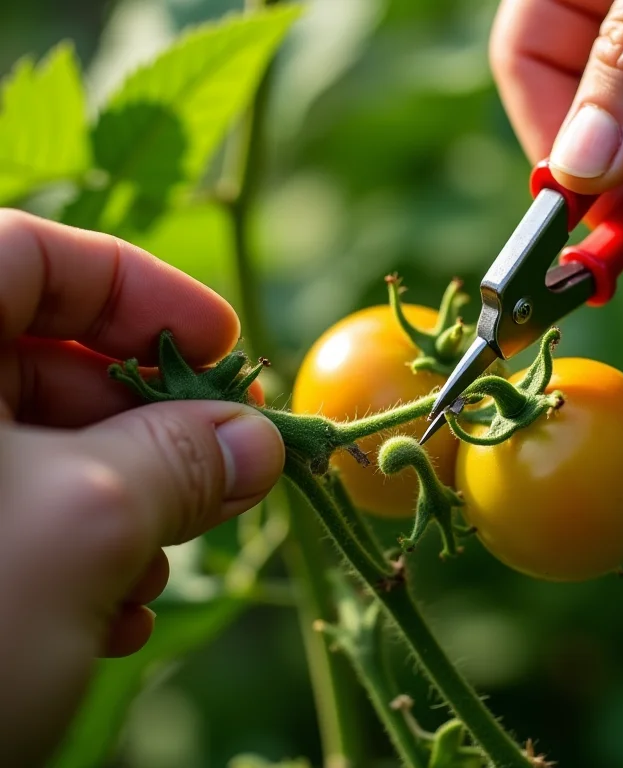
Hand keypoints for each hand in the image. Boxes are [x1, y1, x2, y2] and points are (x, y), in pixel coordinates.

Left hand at [0, 209, 284, 764]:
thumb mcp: (81, 523)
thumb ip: (181, 460)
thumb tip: (259, 439)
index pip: (36, 255)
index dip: (145, 290)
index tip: (228, 346)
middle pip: (50, 361)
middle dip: (151, 421)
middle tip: (225, 470)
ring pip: (43, 448)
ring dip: (127, 499)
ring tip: (155, 568)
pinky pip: (15, 511)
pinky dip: (80, 547)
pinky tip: (108, 610)